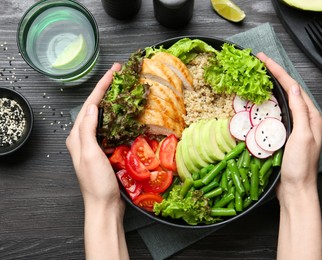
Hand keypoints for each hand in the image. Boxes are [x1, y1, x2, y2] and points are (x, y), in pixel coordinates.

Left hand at [67, 63, 128, 259]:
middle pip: (95, 107)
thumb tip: (93, 107)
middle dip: (106, 90)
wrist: (105, 206)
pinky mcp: (106, 151)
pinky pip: (111, 128)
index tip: (114, 72)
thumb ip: (88, 130)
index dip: (102, 87)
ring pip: (104, 116)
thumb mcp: (90, 154)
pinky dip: (119, 118)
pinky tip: (127, 114)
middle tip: (120, 75)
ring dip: (113, 101)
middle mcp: (84, 138)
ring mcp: (95, 144)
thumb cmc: (96, 183)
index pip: (90, 105)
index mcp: (77, 136)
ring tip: (124, 89)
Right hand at [256, 52, 321, 201]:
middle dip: (274, 75)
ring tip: (257, 76)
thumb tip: (293, 87)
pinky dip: (266, 104)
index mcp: (312, 117)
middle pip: (288, 91)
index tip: (263, 59)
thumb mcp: (302, 136)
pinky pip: (274, 114)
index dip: (278, 71)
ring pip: (281, 101)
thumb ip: (300, 111)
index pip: (293, 87)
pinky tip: (257, 101)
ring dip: (269, 87)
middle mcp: (304, 119)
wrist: (294, 190)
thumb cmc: (300, 166)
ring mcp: (293, 127)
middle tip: (258, 63)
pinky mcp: (283, 135)